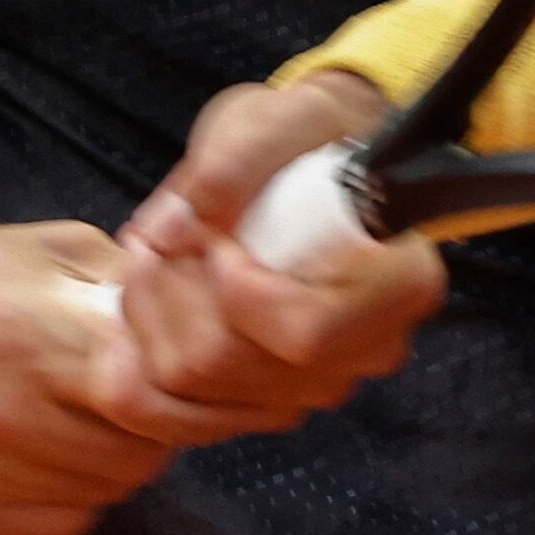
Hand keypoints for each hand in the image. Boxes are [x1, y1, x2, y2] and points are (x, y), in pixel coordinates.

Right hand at [0, 220, 234, 534]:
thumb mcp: (35, 247)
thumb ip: (122, 278)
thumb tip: (202, 305)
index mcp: (23, 328)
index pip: (155, 387)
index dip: (180, 379)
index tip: (176, 364)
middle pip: (139, 450)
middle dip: (153, 422)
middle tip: (127, 391)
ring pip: (105, 491)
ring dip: (111, 458)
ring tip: (78, 413)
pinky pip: (58, 523)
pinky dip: (68, 492)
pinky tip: (41, 447)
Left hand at [108, 73, 447, 423]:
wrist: (308, 158)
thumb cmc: (308, 133)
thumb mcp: (280, 119)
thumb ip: (233, 163)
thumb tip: (170, 229)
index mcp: (400, 283)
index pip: (307, 334)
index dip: (240, 294)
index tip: (216, 237)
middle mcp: (367, 349)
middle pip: (239, 369)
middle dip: (174, 298)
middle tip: (157, 234)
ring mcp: (316, 383)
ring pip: (199, 394)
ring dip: (151, 321)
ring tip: (149, 256)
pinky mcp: (267, 399)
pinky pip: (179, 415)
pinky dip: (138, 366)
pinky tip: (135, 312)